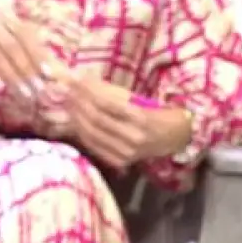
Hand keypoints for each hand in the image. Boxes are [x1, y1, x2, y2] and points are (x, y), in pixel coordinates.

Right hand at [0, 6, 54, 98]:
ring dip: (13, 76)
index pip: (24, 34)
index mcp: (0, 15)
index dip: (37, 54)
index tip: (48, 74)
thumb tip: (50, 69)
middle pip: (13, 45)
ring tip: (24, 93)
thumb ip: (19, 54)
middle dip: (27, 69)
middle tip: (38, 89)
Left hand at [46, 76, 192, 169]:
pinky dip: (82, 133)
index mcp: (141, 118)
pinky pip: (94, 146)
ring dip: (76, 117)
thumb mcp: (140, 99)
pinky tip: (74, 122)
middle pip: (97, 119)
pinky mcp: (119, 161)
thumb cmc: (156, 113)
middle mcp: (133, 138)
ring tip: (67, 104)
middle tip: (66, 91)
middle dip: (78, 103)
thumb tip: (86, 82)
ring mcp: (125, 152)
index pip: (107, 103)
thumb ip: (114, 94)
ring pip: (92, 133)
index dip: (89, 92)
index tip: (76, 81)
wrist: (174, 138)